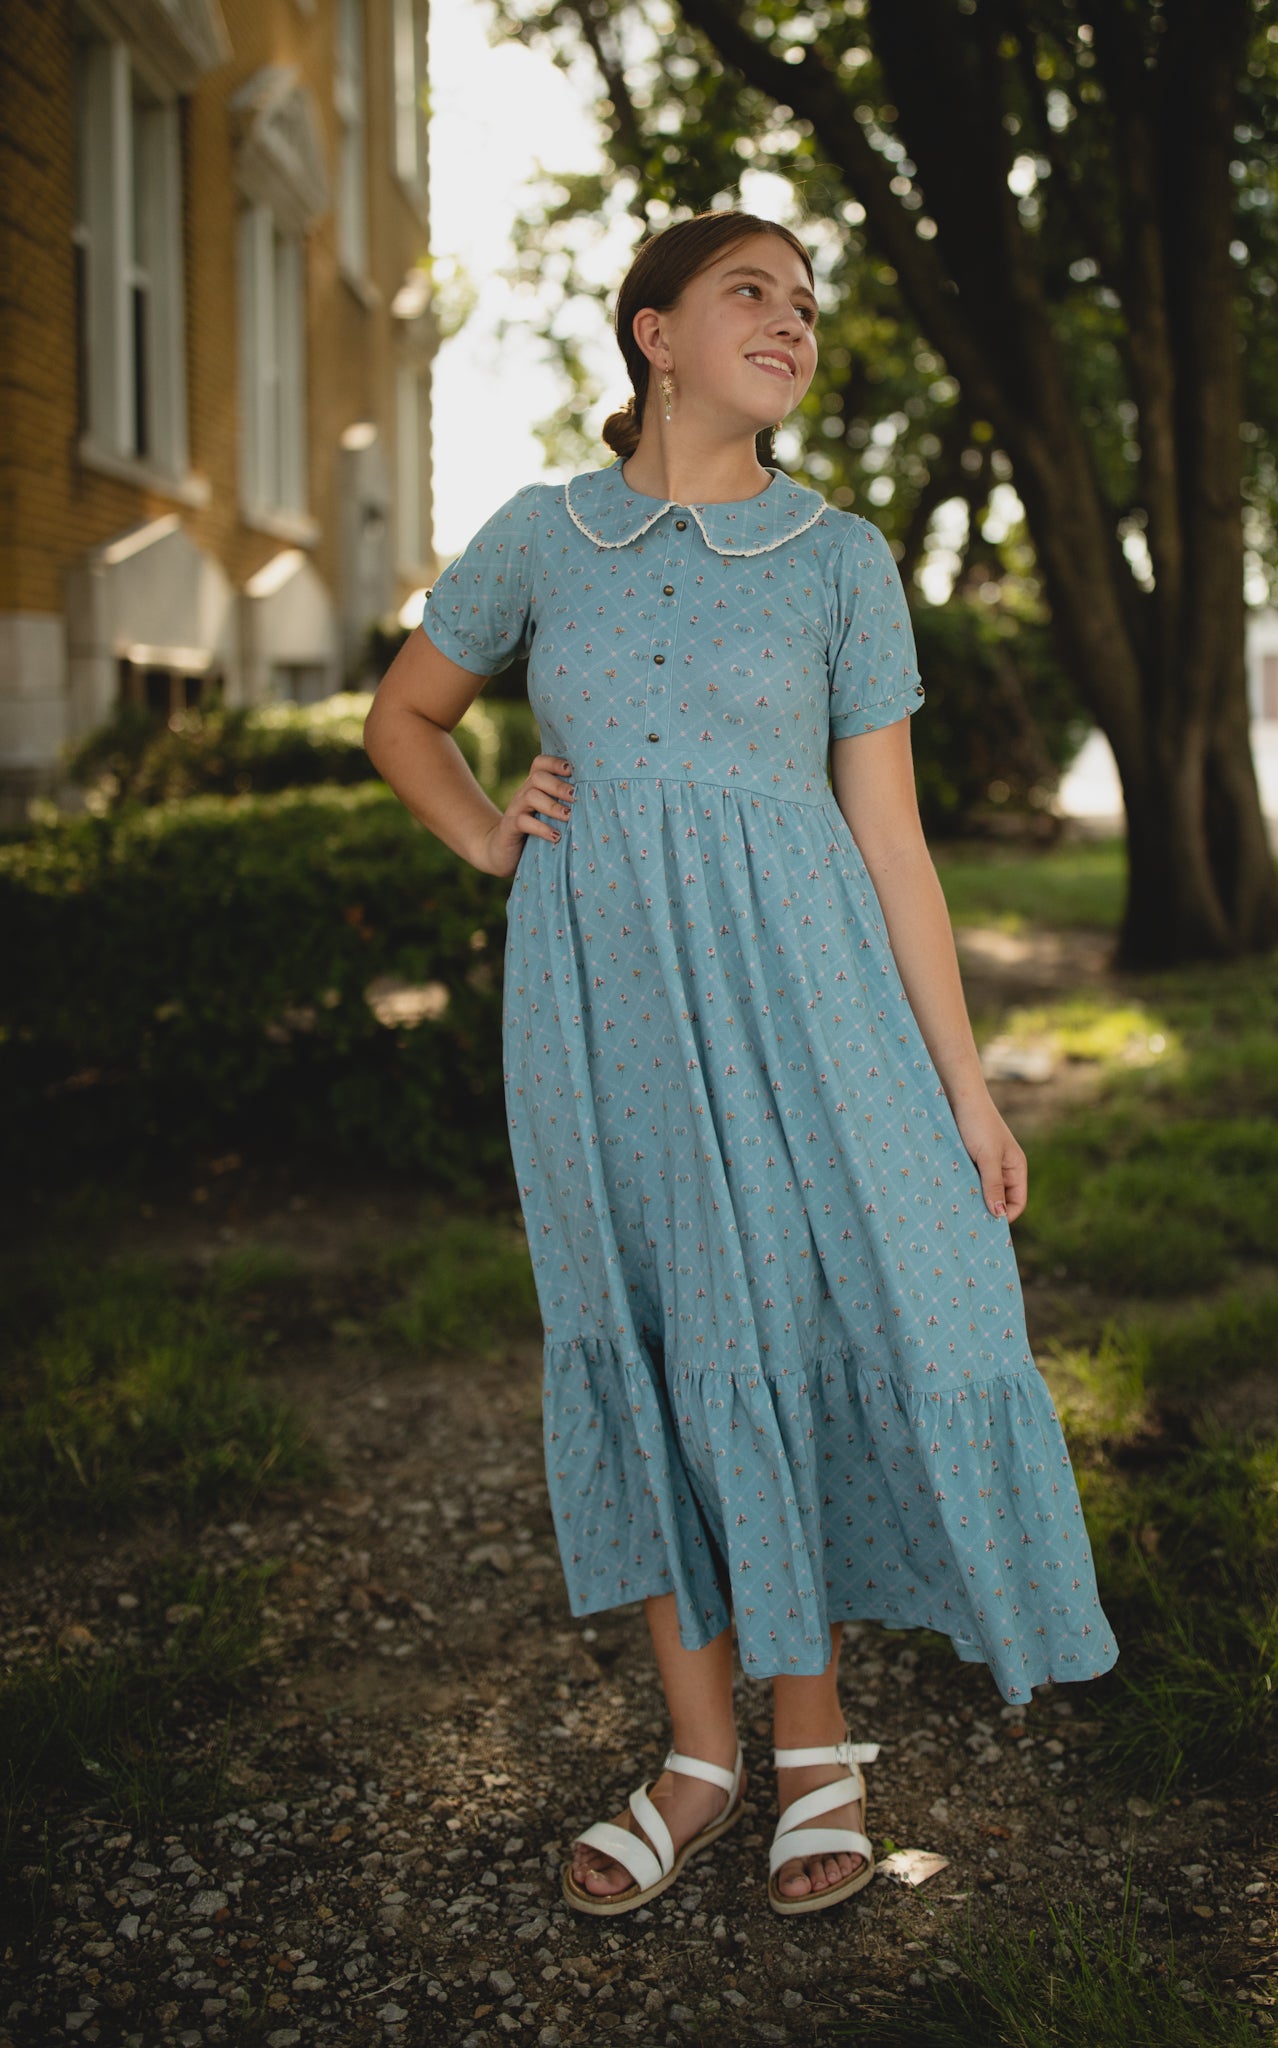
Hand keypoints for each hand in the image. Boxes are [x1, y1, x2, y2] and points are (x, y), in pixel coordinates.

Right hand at [476, 754, 574, 877]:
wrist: (501, 852)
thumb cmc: (534, 832)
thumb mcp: (548, 816)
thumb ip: (564, 805)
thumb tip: (597, 799)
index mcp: (534, 787)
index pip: (540, 764)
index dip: (555, 763)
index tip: (573, 770)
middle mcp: (523, 794)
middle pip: (537, 777)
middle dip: (559, 786)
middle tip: (576, 797)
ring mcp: (515, 809)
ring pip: (531, 796)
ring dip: (552, 806)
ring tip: (569, 816)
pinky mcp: (509, 827)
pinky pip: (523, 822)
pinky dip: (541, 828)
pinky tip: (555, 836)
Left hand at [950, 1092, 1027, 1222]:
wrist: (958, 1096)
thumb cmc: (978, 1124)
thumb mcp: (987, 1157)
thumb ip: (993, 1185)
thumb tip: (998, 1215)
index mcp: (1016, 1167)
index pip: (1017, 1202)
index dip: (1005, 1215)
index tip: (986, 1226)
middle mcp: (1003, 1168)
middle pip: (999, 1200)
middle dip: (986, 1211)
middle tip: (968, 1224)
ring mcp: (985, 1164)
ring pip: (981, 1191)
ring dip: (971, 1200)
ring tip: (957, 1211)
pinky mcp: (968, 1160)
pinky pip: (968, 1181)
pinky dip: (962, 1188)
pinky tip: (950, 1195)